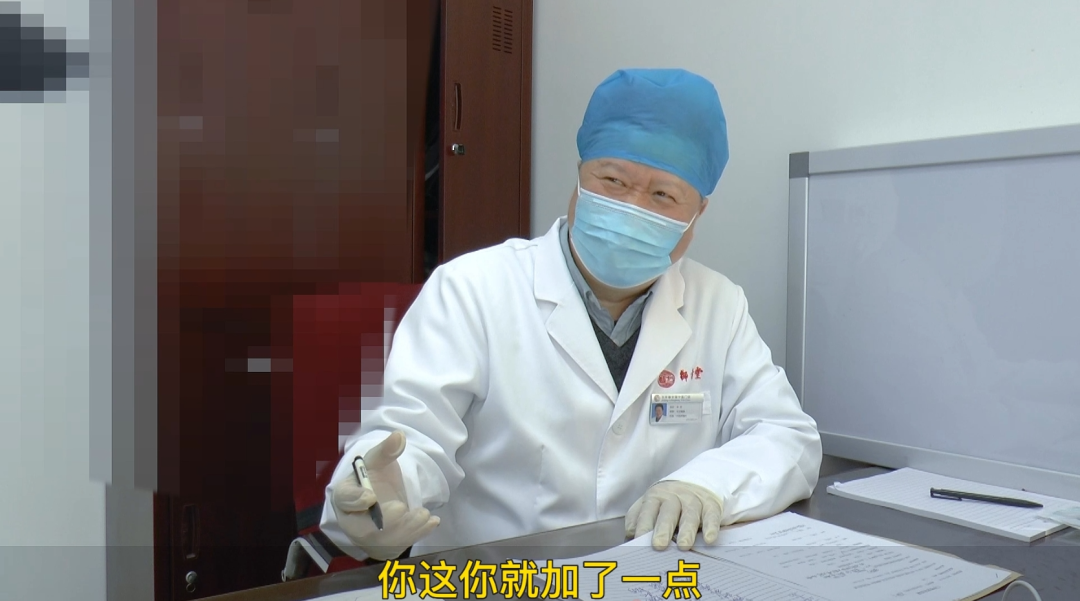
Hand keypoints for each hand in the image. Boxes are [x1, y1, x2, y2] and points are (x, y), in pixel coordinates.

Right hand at [330, 430, 439, 559]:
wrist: (381, 501)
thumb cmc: (373, 481)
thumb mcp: (377, 463)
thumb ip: (386, 451)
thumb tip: (399, 436)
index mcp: (345, 496)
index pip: (345, 500)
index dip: (355, 500)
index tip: (370, 497)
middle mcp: (353, 522)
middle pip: (365, 530)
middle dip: (387, 521)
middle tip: (402, 507)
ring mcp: (369, 539)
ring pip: (386, 541)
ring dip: (408, 528)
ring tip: (423, 513)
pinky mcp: (386, 547)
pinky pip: (401, 546)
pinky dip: (418, 534)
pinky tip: (431, 521)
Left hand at [625, 481, 722, 550]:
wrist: (695, 481)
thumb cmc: (667, 502)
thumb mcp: (649, 505)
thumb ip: (637, 520)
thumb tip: (629, 539)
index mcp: (655, 497)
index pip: (647, 510)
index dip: (643, 524)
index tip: (638, 539)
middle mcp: (674, 496)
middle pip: (668, 512)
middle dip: (663, 529)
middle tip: (659, 545)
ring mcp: (693, 500)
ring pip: (690, 514)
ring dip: (686, 530)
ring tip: (683, 546)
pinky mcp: (711, 505)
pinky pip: (711, 516)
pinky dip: (711, 527)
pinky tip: (709, 539)